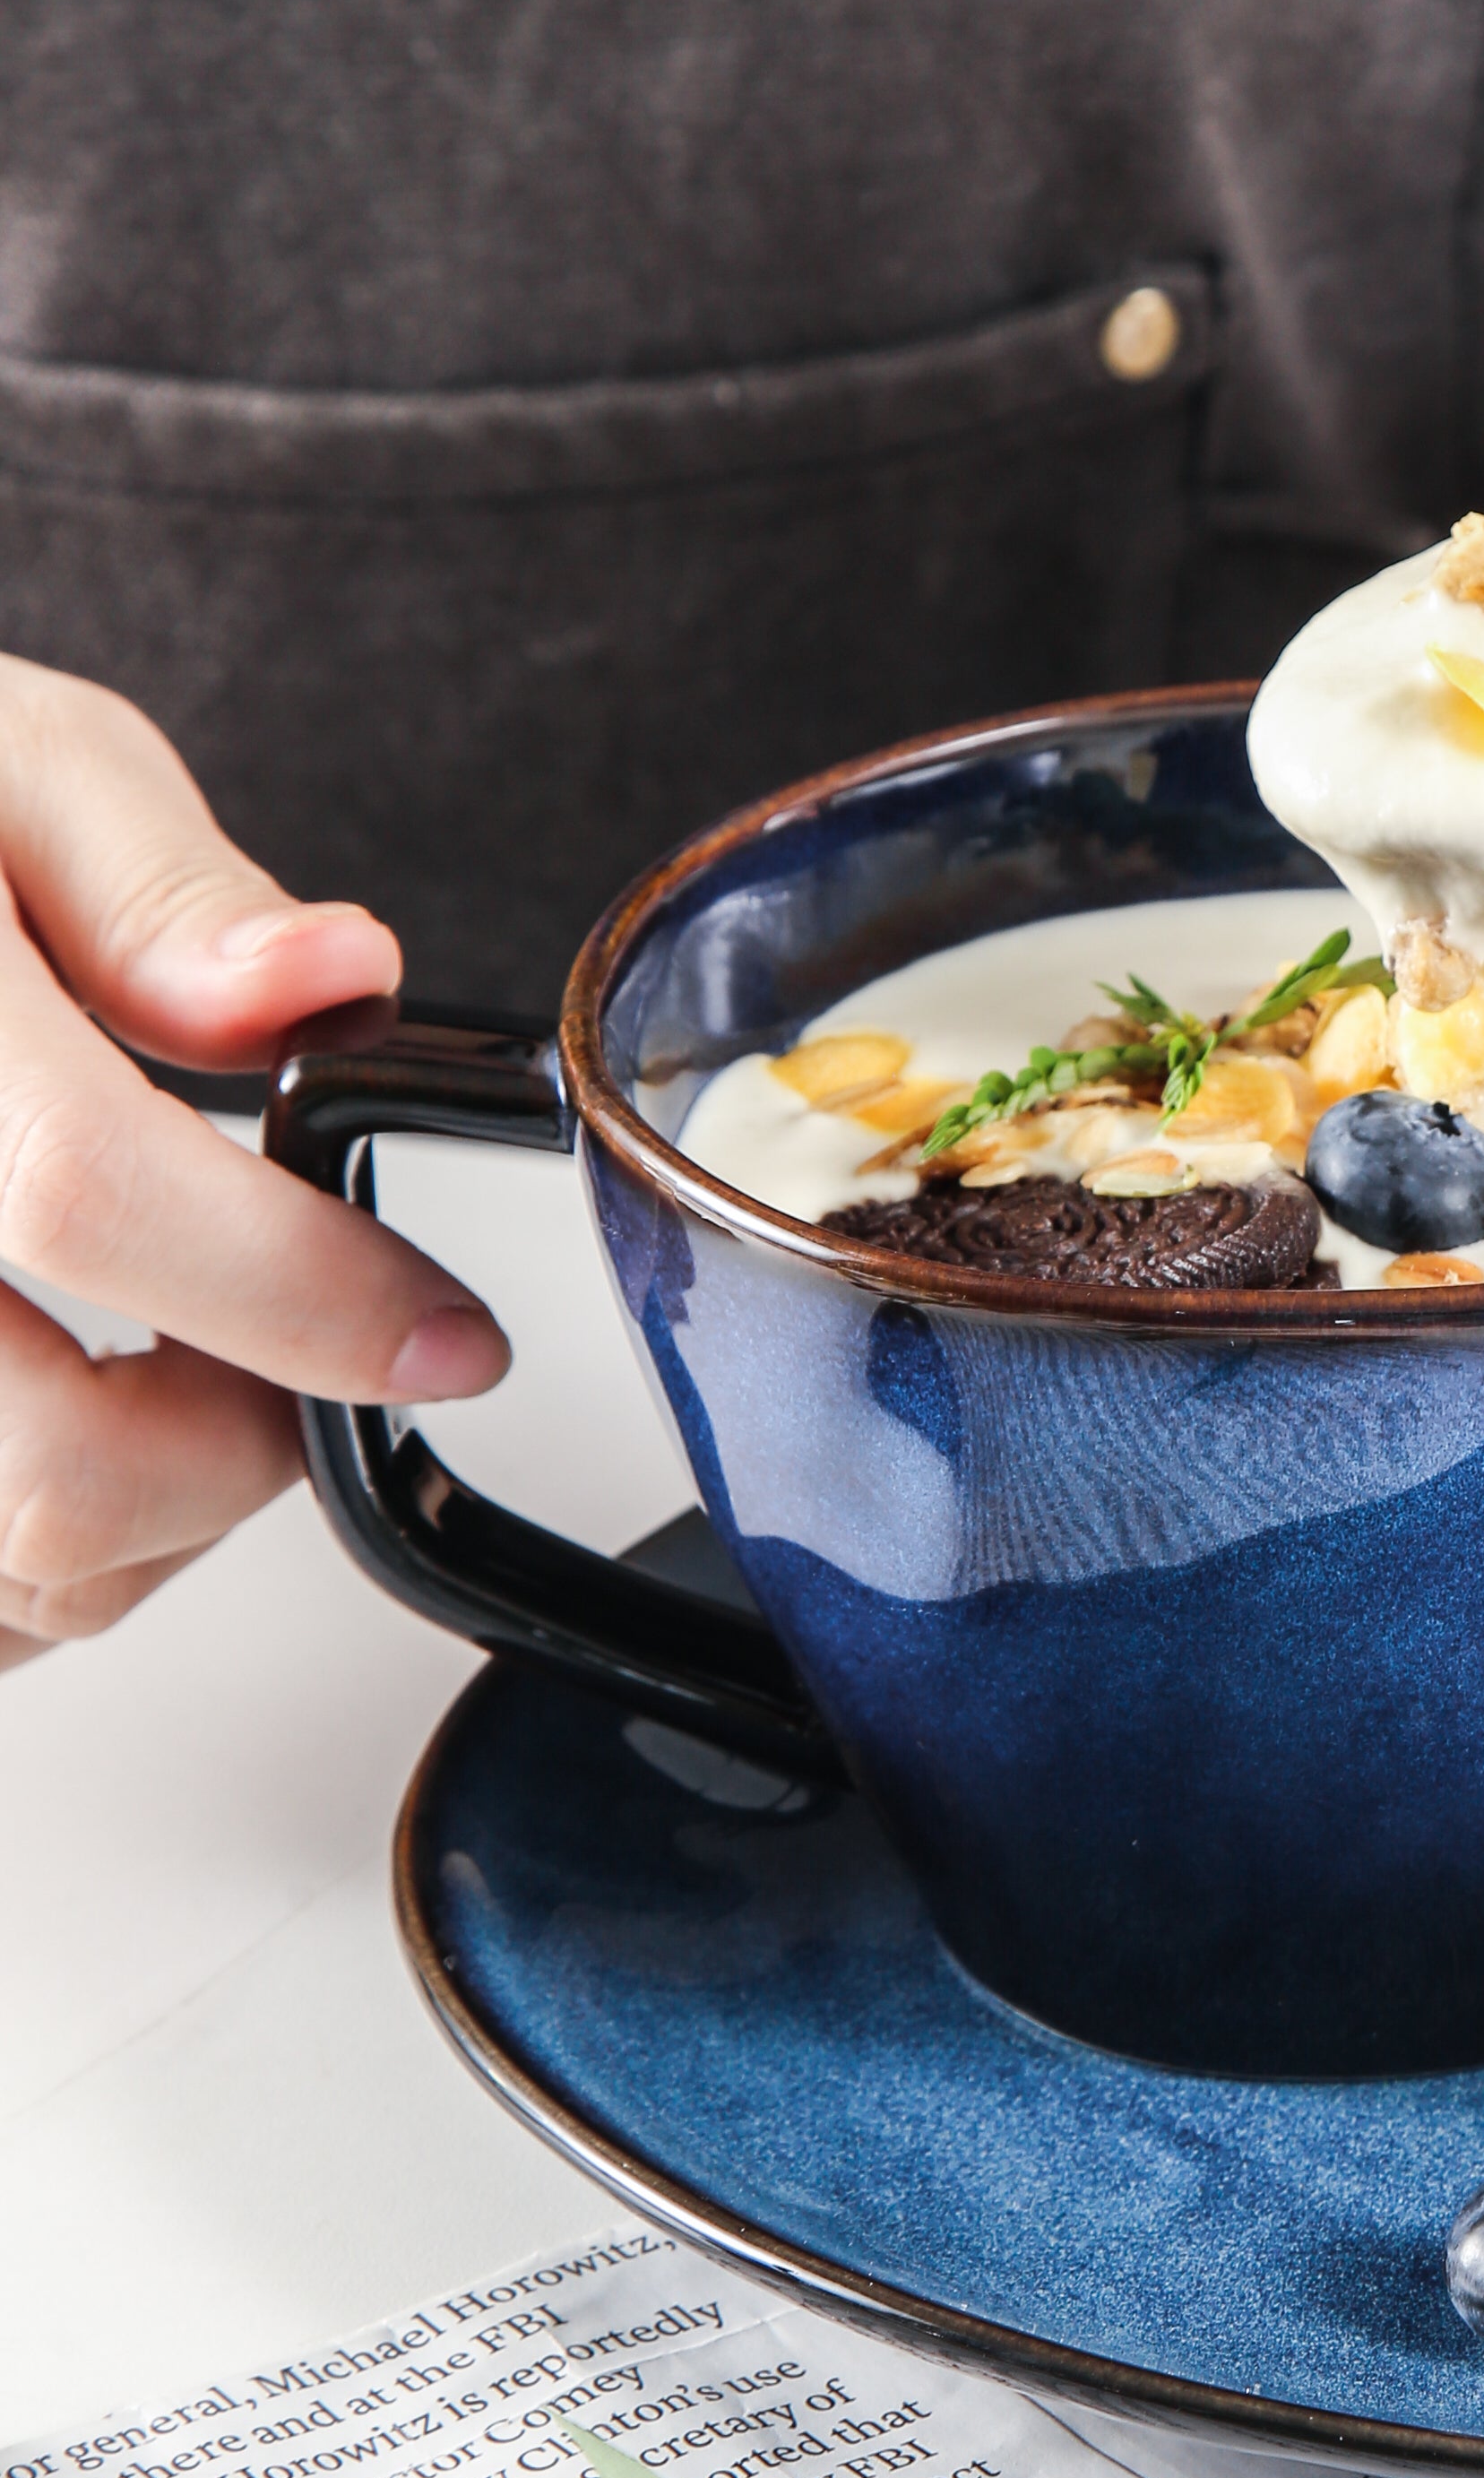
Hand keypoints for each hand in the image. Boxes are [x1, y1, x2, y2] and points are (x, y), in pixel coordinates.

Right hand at [0, 654, 506, 1660]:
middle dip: (233, 1455)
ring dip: (131, 1537)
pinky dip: (29, 1581)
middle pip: (42, 1473)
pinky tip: (57, 1448)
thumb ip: (161, 889)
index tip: (445, 1337)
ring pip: (2, 1587)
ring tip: (171, 1392)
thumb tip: (326, 981)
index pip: (78, 1191)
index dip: (303, 1294)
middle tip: (304, 1363)